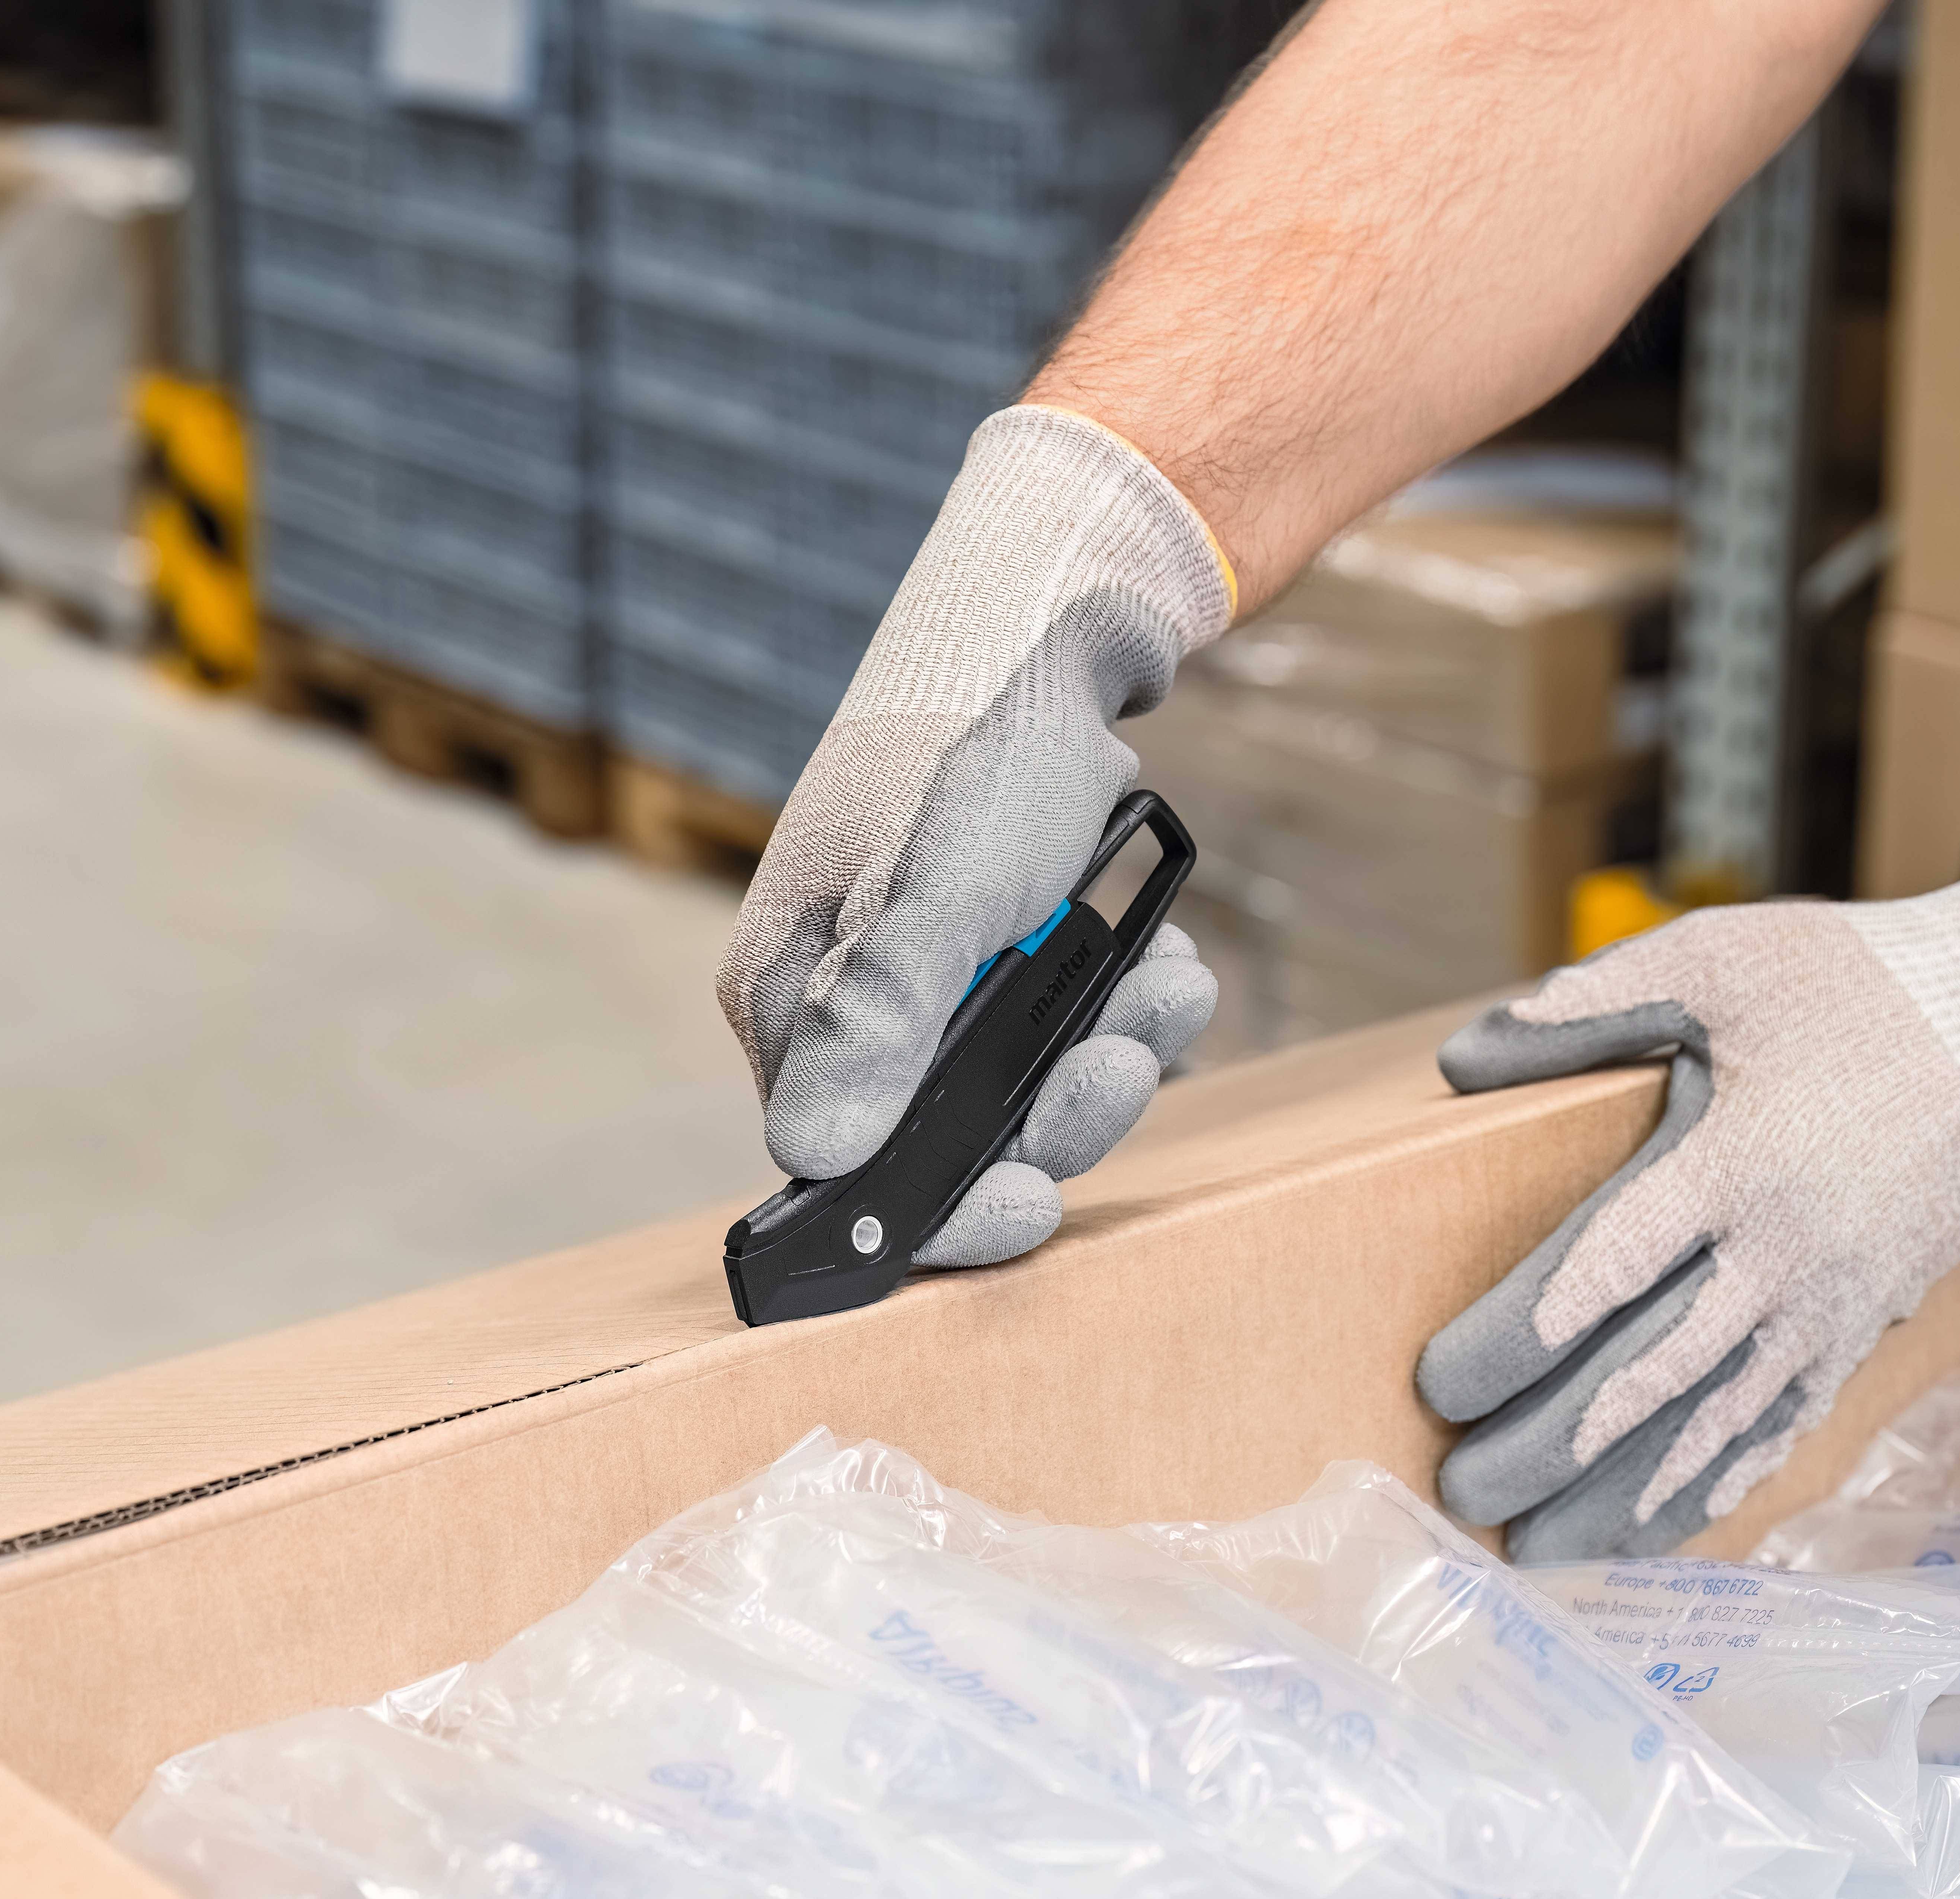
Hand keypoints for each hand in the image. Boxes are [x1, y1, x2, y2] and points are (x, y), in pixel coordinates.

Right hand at [717, 406, 1230, 1266]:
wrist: (1052, 631)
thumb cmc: (972, 747)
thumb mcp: (927, 890)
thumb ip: (875, 1020)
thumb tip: (811, 1156)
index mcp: (791, 996)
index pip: (848, 1165)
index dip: (943, 1207)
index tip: (1032, 1204)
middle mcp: (849, 1003)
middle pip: (952, 1139)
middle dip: (1060, 1112)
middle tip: (1127, 1062)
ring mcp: (931, 981)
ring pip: (1028, 1087)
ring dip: (1113, 1052)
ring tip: (1168, 984)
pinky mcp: (1001, 956)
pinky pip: (1068, 1030)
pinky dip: (1125, 1005)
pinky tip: (1161, 953)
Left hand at [1419, 803, 1959, 1560]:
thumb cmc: (1844, 987)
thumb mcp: (1716, 962)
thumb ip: (1586, 1007)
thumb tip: (1460, 1055)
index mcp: (1734, 1164)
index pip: (1608, 1269)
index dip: (1520, 1336)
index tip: (1439, 1384)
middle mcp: (1781, 1256)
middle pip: (1647, 1374)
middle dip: (1546, 1444)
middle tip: (1455, 1489)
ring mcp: (1825, 1307)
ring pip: (1706, 1426)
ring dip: (1614, 1497)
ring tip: (1527, 1550)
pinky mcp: (1855, 1333)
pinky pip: (1773, 1431)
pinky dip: (1705, 1491)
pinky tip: (1641, 1538)